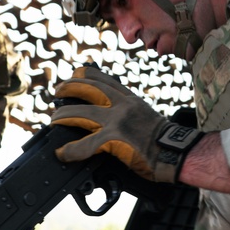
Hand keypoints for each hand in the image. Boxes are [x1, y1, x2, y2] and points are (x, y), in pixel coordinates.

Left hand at [50, 66, 202, 182]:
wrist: (175, 151)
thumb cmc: (163, 138)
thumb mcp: (144, 114)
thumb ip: (126, 110)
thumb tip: (108, 116)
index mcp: (129, 97)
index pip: (103, 78)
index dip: (84, 76)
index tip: (73, 76)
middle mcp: (121, 104)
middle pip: (88, 88)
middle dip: (68, 88)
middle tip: (56, 93)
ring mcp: (117, 121)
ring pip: (81, 113)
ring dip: (62, 116)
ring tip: (53, 121)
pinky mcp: (114, 139)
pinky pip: (85, 144)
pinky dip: (71, 149)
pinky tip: (63, 153)